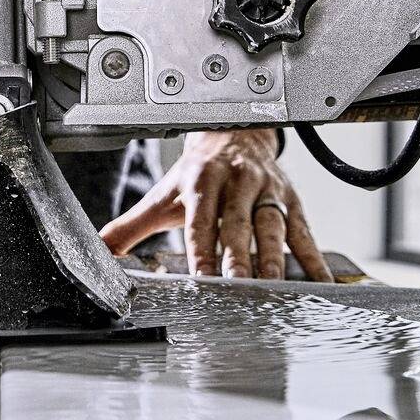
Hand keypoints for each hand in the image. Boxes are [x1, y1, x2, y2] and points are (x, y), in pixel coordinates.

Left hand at [99, 129, 355, 281]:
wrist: (233, 132)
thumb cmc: (197, 172)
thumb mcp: (162, 195)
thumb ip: (131, 227)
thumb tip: (100, 250)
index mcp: (201, 180)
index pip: (201, 220)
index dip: (201, 249)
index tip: (201, 277)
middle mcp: (237, 182)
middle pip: (239, 224)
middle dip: (239, 256)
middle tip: (240, 286)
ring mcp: (267, 190)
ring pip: (273, 226)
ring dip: (275, 258)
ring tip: (276, 287)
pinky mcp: (292, 199)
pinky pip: (304, 231)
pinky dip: (314, 257)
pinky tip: (320, 281)